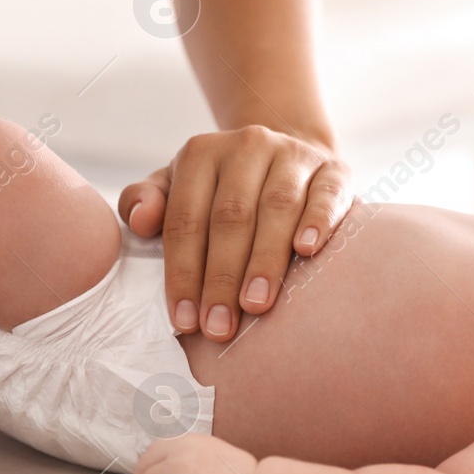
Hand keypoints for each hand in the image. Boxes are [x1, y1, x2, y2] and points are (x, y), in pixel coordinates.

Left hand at [117, 126, 350, 340]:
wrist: (289, 160)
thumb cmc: (224, 189)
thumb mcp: (177, 187)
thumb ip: (145, 202)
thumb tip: (139, 220)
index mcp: (200, 153)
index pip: (186, 218)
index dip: (183, 272)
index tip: (185, 320)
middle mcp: (247, 146)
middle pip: (231, 216)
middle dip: (222, 277)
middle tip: (219, 327)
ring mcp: (293, 155)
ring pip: (277, 207)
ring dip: (265, 260)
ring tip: (256, 305)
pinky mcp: (333, 169)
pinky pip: (326, 194)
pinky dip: (317, 221)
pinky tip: (306, 251)